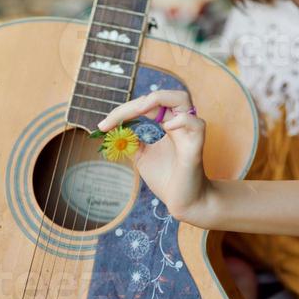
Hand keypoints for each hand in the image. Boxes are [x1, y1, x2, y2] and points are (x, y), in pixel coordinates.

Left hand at [97, 88, 214, 226]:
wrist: (183, 202)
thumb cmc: (166, 178)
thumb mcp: (141, 156)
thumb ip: (131, 140)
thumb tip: (115, 129)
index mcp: (167, 122)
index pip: (146, 105)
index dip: (123, 111)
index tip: (102, 126)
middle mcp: (179, 123)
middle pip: (162, 97)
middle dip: (136, 103)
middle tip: (115, 119)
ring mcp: (188, 132)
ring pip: (182, 99)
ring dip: (159, 98)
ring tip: (141, 109)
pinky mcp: (196, 147)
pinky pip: (196, 124)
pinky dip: (182, 121)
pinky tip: (168, 127)